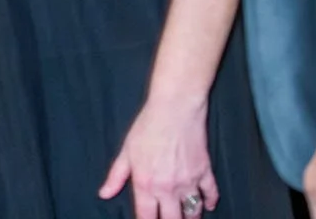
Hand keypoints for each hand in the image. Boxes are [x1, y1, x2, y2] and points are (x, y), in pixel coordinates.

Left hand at [99, 96, 217, 218]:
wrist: (175, 108)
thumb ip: (116, 176)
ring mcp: (189, 182)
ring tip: (185, 216)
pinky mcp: (205, 172)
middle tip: (168, 217)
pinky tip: (207, 206)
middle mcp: (168, 188)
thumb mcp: (126, 151)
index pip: (147, 217)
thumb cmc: (147, 126)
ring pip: (193, 212)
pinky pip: (211, 195)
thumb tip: (104, 194)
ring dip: (190, 216)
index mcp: (146, 184)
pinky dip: (210, 202)